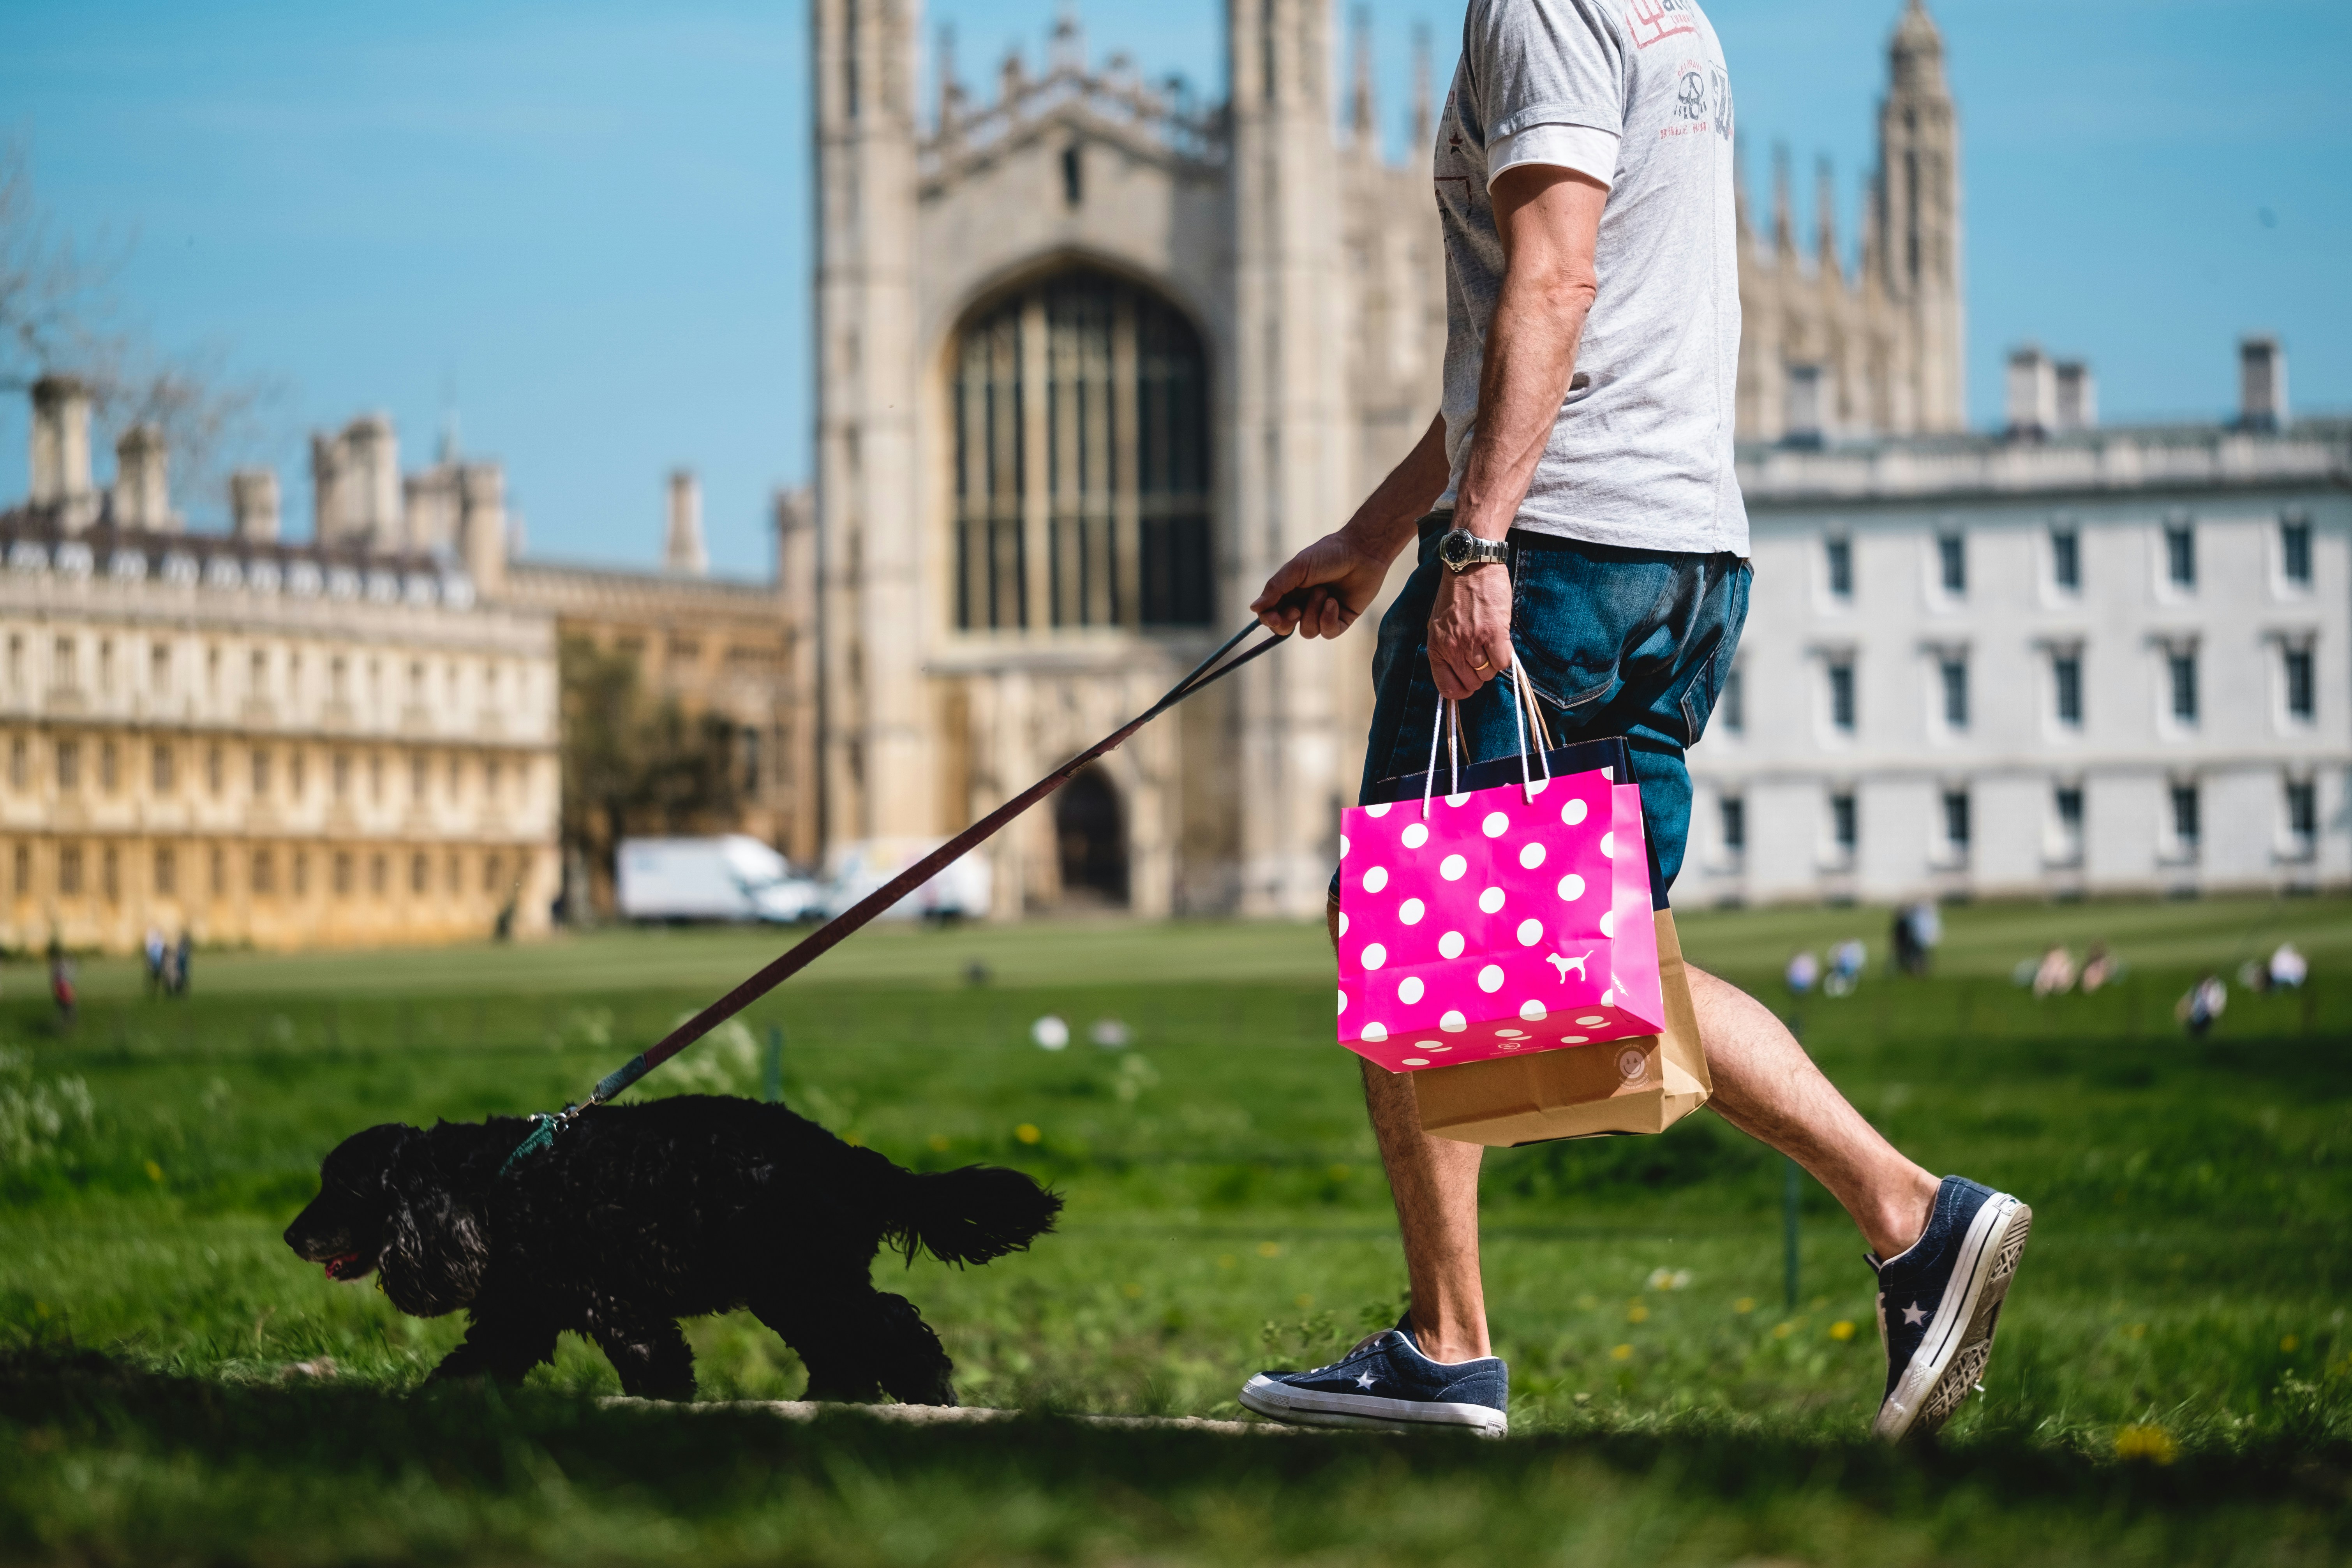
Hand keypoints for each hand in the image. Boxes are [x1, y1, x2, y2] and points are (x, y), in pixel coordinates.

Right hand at [1252, 531, 1392, 638]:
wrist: (1361, 551)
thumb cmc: (1328, 554)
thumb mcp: (1297, 568)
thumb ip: (1275, 588)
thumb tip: (1253, 608)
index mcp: (1290, 591)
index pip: (1271, 614)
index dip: (1269, 619)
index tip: (1273, 616)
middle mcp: (1304, 604)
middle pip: (1285, 628)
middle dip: (1287, 623)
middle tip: (1296, 609)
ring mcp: (1322, 613)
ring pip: (1307, 631)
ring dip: (1313, 612)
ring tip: (1325, 592)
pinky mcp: (1341, 620)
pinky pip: (1327, 632)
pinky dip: (1328, 618)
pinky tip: (1334, 602)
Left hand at [1426, 563, 1513, 699]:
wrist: (1469, 566)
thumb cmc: (1455, 593)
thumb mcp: (1439, 624)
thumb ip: (1446, 648)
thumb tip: (1459, 671)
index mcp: (1436, 647)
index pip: (1446, 688)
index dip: (1460, 691)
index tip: (1469, 684)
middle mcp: (1453, 647)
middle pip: (1472, 683)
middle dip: (1479, 675)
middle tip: (1483, 657)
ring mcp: (1473, 641)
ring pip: (1488, 674)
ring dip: (1492, 664)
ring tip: (1491, 644)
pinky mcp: (1493, 633)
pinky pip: (1502, 662)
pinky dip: (1504, 656)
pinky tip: (1501, 642)